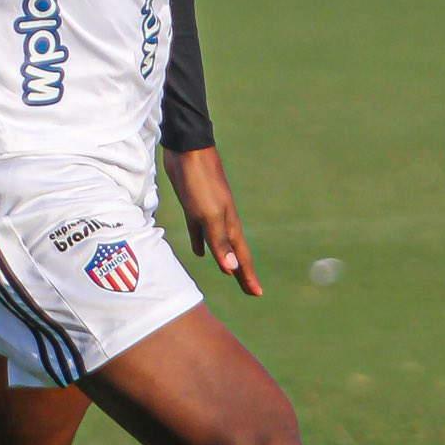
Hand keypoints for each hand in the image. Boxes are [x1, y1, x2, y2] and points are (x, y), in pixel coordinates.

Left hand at [163, 145, 261, 297]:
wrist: (188, 151)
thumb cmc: (199, 183)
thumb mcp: (208, 214)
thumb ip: (219, 241)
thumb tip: (231, 268)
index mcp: (228, 224)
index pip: (241, 257)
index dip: (247, 276)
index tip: (256, 294)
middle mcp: (222, 221)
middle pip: (233, 253)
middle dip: (241, 272)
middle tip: (249, 290)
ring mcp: (208, 213)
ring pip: (217, 244)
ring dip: (223, 258)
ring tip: (227, 273)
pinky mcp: (193, 206)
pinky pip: (199, 232)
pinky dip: (201, 243)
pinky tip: (198, 251)